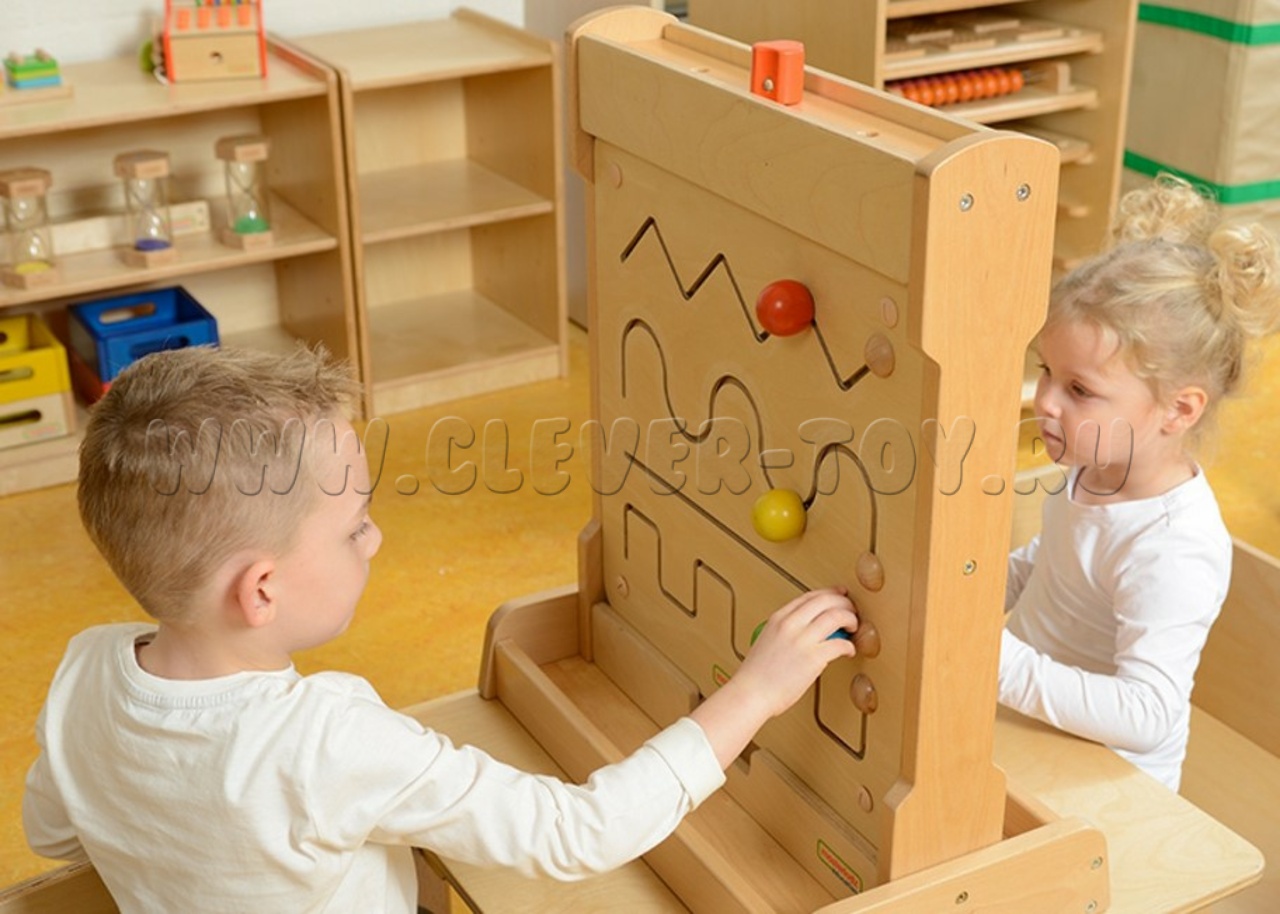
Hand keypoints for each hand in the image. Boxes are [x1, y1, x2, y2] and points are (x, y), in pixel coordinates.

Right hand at [735, 588, 858, 718]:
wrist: (751, 694)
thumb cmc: (757, 676)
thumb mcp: (767, 641)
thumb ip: (785, 632)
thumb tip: (807, 630)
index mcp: (778, 619)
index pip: (809, 597)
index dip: (829, 593)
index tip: (839, 595)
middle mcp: (790, 624)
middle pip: (825, 601)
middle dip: (844, 602)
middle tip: (852, 610)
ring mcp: (802, 640)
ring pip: (836, 616)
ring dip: (850, 619)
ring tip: (853, 627)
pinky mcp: (813, 658)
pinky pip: (840, 644)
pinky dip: (849, 645)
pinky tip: (849, 650)